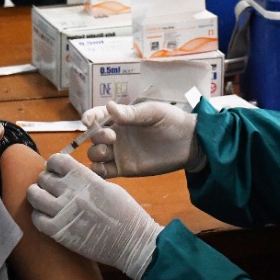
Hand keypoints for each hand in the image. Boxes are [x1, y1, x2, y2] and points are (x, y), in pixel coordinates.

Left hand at [27, 154, 162, 279]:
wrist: (131, 242)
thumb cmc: (125, 214)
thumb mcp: (108, 187)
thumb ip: (86, 180)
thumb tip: (68, 177)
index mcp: (85, 179)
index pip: (56, 160)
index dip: (53, 164)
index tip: (56, 170)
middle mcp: (71, 192)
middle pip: (44, 177)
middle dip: (46, 180)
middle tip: (52, 187)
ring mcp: (62, 212)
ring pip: (34, 195)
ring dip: (37, 194)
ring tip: (44, 198)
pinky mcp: (58, 232)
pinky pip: (36, 218)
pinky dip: (38, 215)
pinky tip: (46, 215)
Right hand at [82, 100, 199, 177]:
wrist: (190, 144)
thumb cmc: (172, 122)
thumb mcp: (153, 113)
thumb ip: (132, 113)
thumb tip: (109, 107)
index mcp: (121, 119)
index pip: (97, 117)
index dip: (89, 118)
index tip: (89, 121)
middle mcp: (116, 136)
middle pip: (93, 137)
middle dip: (96, 136)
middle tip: (113, 137)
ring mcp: (119, 153)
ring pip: (95, 154)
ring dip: (95, 153)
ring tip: (108, 152)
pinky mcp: (124, 169)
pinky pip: (104, 172)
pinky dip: (97, 170)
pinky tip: (104, 167)